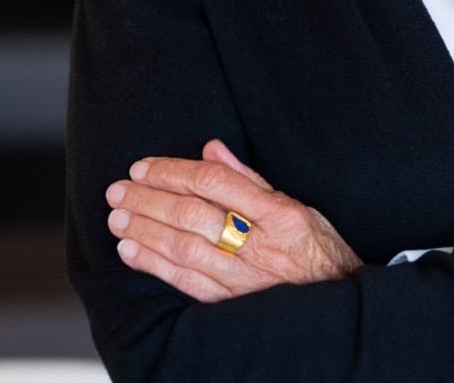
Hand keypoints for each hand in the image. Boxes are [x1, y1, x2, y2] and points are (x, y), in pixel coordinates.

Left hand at [105, 139, 362, 302]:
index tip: (144, 166)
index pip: (215, 183)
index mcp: (278, 214)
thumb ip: (250, 178)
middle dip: (149, 199)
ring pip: (183, 249)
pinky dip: (153, 265)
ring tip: (117, 215)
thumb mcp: (297, 204)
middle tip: (118, 189)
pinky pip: (185, 282)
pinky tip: (131, 251)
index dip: (174, 171)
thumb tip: (211, 148)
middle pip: (193, 215)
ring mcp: (243, 278)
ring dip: (144, 230)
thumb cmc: (316, 248)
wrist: (337, 301)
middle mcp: (260, 245)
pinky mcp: (230, 304)